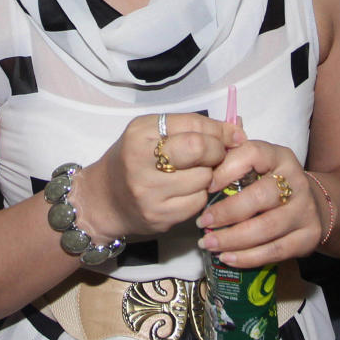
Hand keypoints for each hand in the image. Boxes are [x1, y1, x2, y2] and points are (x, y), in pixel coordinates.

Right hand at [76, 113, 245, 240]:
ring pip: (203, 178)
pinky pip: (198, 202)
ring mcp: (149, 190)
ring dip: (208, 175)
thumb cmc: (133, 160)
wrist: (103, 199)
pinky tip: (186, 192)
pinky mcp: (159, 215)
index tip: (233, 135)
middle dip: (218, 151)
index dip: (219, 130)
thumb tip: (236, 130)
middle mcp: (141, 159)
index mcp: (140, 132)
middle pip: (199, 149)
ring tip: (195, 174)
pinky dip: (199, 196)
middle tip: (217, 155)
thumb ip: (189, 128)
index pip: (192, 124)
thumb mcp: (150, 134)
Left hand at [195, 140, 325, 268]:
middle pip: (260, 197)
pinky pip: (276, 251)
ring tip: (209, 243)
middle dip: (226, 212)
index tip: (205, 187)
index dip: (226, 170)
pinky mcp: (309, 236)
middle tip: (202, 223)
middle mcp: (296, 181)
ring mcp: (305, 210)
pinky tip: (227, 258)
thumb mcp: (256, 163)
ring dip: (233, 239)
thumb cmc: (270, 181)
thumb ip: (232, 159)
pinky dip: (248, 257)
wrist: (311, 202)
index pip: (252, 154)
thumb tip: (206, 163)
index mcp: (280, 156)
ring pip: (267, 228)